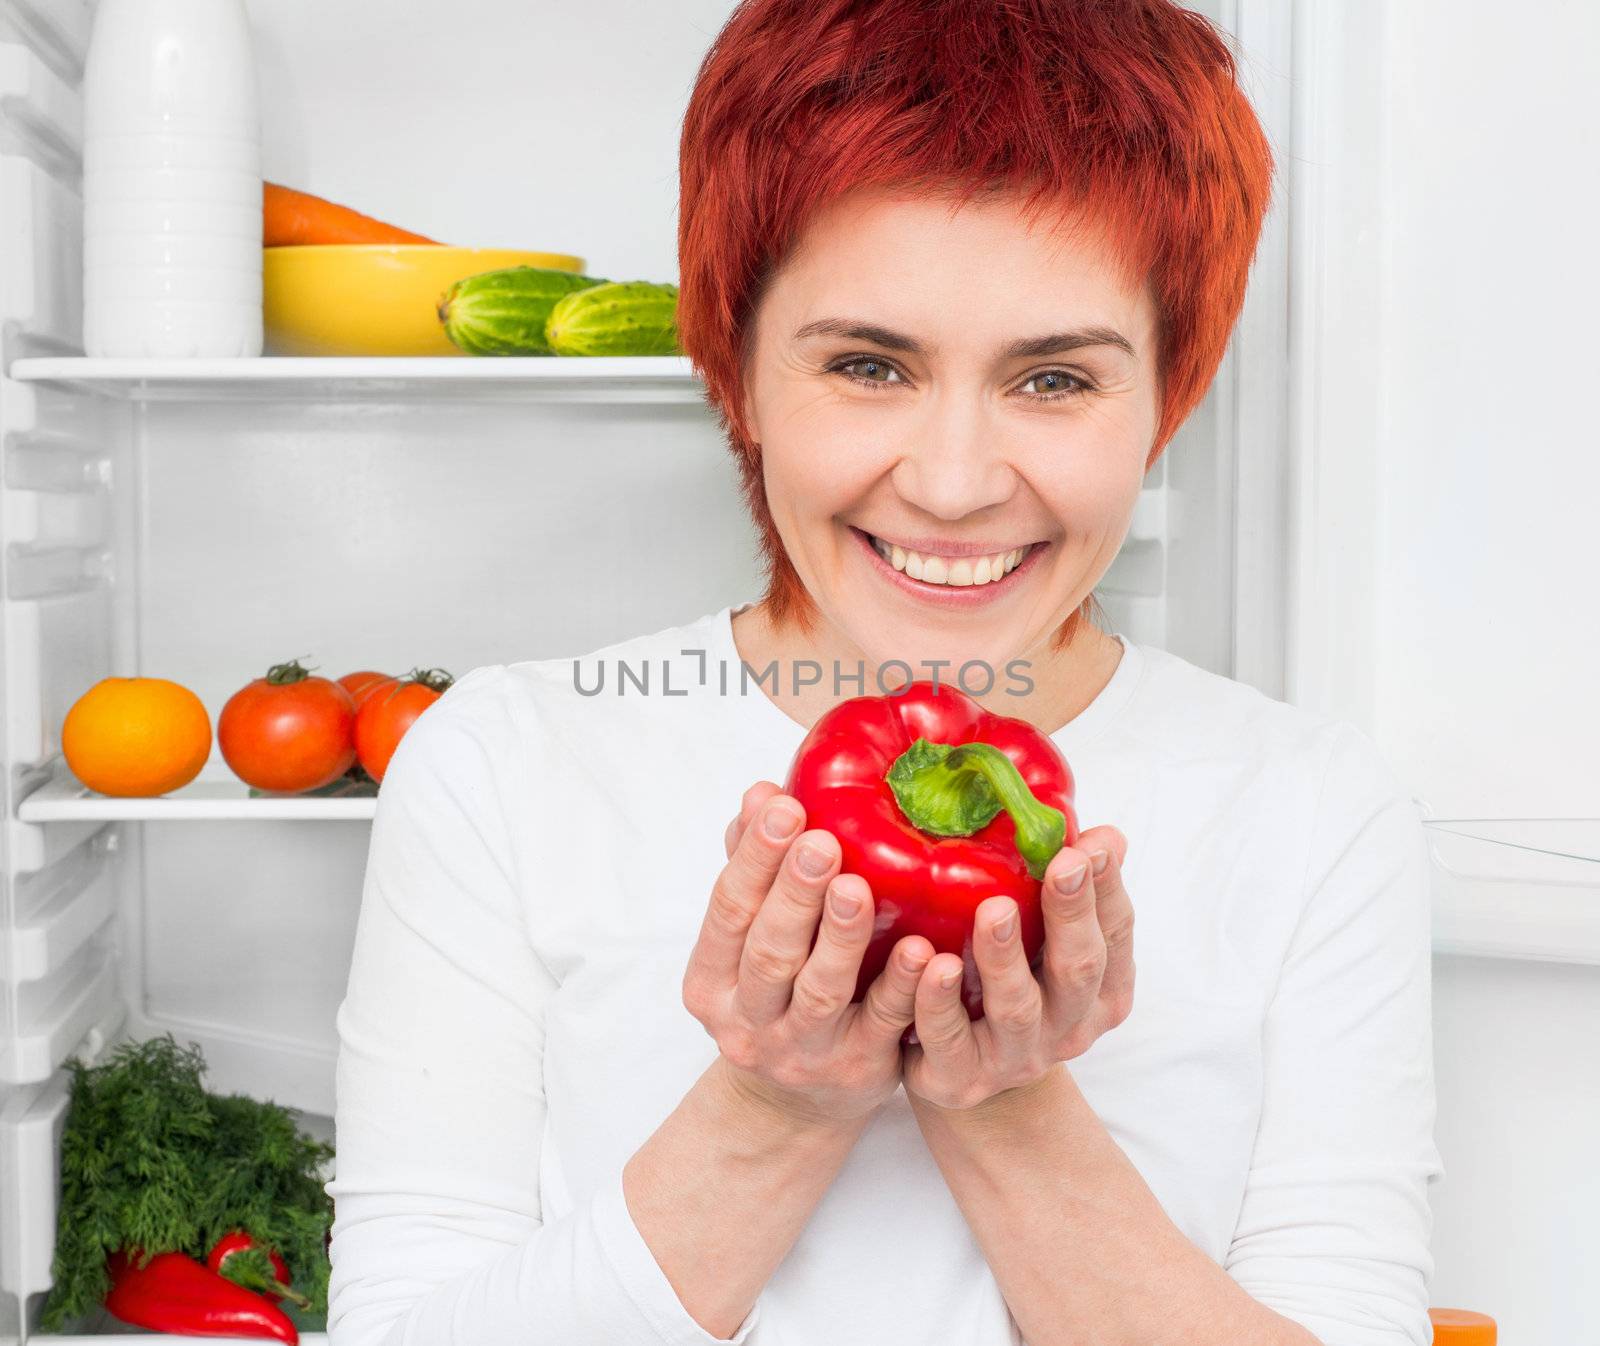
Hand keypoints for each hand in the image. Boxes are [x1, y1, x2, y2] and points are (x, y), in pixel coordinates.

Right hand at [681, 781, 937, 1126]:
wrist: (795, 1102)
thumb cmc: (776, 992)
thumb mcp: (751, 940)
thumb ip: (755, 869)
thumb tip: (760, 793)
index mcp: (712, 979)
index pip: (727, 911)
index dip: (754, 859)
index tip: (784, 808)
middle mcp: (748, 1020)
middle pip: (769, 952)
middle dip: (794, 894)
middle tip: (821, 841)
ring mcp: (803, 1050)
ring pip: (819, 991)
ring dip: (841, 938)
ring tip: (859, 888)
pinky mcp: (858, 1070)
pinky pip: (882, 1024)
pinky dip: (901, 987)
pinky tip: (923, 950)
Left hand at [902, 825, 1133, 1111]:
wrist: (964, 1072)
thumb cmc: (1010, 981)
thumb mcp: (1045, 939)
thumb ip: (1071, 888)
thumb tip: (1105, 835)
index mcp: (1101, 989)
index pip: (1115, 932)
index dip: (1107, 888)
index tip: (1092, 844)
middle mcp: (1068, 1026)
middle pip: (1078, 970)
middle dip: (1071, 914)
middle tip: (1062, 863)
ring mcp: (1015, 1057)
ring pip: (1015, 1008)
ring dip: (1004, 957)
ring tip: (994, 910)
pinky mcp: (960, 1078)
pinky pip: (948, 1040)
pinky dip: (939, 1002)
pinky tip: (932, 964)